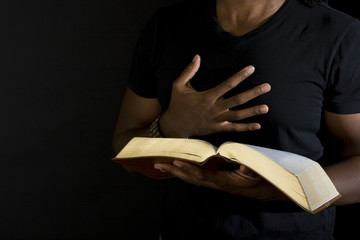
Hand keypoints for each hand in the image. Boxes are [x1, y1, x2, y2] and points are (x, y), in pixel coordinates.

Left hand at [154, 161, 286, 200]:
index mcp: (225, 181)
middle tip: (157, 164)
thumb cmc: (263, 180)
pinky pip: (199, 176)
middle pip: (191, 178)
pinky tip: (180, 167)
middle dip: (174, 171)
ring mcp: (217, 183)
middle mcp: (217, 183)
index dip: (188, 169)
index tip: (174, 162)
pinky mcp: (218, 180)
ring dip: (178, 171)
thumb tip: (241, 165)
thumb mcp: (259, 172)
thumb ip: (250, 168)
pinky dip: (187, 171)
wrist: (270, 189)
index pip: (202, 175)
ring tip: (163, 164)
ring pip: (193, 178)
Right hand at [159, 55, 270, 137]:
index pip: (227, 84)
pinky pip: (233, 128)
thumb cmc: (177, 104)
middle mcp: (215, 108)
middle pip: (238, 100)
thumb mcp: (178, 86)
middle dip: (253, 93)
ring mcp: (217, 120)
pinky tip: (257, 125)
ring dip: (252, 111)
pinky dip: (245, 128)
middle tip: (267, 87)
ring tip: (266, 107)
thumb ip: (189, 71)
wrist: (174, 126)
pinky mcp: (217, 128)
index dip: (240, 76)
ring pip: (238, 115)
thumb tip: (197, 57)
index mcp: (207, 96)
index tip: (251, 68)